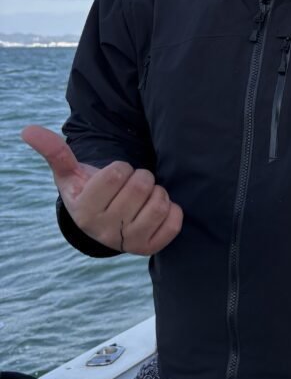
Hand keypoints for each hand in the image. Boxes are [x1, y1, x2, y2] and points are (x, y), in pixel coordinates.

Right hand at [21, 125, 182, 255]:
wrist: (104, 223)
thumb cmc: (87, 192)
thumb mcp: (69, 174)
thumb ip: (55, 152)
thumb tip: (29, 130)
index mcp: (85, 211)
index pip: (117, 173)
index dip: (121, 168)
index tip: (115, 175)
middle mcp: (106, 231)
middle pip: (141, 186)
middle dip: (141, 176)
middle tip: (133, 182)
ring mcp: (129, 243)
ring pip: (159, 203)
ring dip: (157, 192)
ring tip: (144, 195)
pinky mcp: (150, 248)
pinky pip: (174, 222)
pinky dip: (171, 209)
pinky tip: (156, 208)